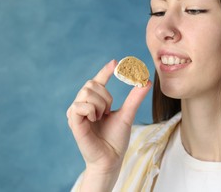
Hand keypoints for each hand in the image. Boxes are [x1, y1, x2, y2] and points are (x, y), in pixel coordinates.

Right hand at [67, 59, 150, 176]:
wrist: (111, 159)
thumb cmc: (116, 139)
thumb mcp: (127, 114)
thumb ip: (135, 98)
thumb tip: (146, 81)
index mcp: (94, 103)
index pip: (98, 81)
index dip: (105, 70)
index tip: (116, 62)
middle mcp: (83, 105)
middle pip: (91, 84)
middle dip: (105, 96)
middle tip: (108, 111)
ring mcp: (76, 113)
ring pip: (87, 92)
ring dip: (100, 104)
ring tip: (101, 118)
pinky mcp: (73, 121)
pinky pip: (80, 105)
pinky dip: (92, 110)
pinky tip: (94, 120)